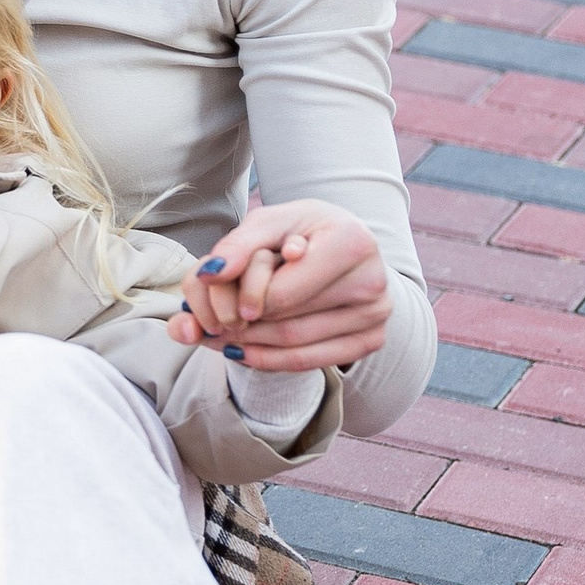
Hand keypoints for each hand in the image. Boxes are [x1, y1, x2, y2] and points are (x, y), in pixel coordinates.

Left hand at [169, 200, 391, 372]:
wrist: (345, 244)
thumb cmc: (304, 229)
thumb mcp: (270, 222)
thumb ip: (237, 244)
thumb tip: (210, 274)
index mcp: (352, 242)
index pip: (282, 292)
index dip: (242, 297)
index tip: (218, 293)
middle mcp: (373, 281)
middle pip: (287, 321)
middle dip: (240, 324)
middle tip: (208, 321)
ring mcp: (376, 315)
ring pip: (295, 347)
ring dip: (247, 346)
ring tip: (216, 335)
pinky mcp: (372, 340)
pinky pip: (311, 362)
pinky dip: (268, 360)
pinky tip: (242, 350)